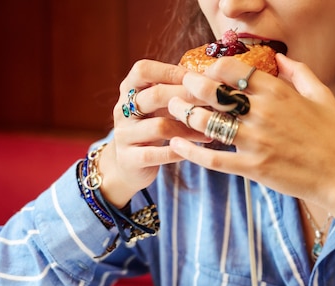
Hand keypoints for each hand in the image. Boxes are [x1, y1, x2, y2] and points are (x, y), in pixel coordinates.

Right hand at [98, 59, 208, 206]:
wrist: (127, 166)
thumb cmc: (151, 128)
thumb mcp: (157, 107)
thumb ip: (174, 92)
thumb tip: (209, 78)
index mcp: (128, 91)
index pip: (143, 70)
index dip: (170, 72)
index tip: (198, 79)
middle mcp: (122, 110)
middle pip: (154, 96)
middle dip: (186, 97)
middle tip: (212, 102)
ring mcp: (124, 135)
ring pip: (160, 126)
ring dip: (188, 128)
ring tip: (208, 131)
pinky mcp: (129, 159)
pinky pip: (156, 154)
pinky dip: (178, 151)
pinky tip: (194, 150)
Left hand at [167, 54, 334, 219]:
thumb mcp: (323, 96)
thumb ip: (300, 73)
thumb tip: (280, 57)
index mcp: (278, 93)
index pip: (234, 71)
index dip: (214, 68)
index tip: (205, 71)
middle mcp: (263, 114)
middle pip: (215, 93)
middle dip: (192, 86)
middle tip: (181, 86)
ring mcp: (256, 142)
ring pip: (209, 124)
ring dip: (186, 115)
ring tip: (174, 109)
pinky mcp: (253, 168)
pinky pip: (214, 160)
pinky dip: (191, 152)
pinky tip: (176, 145)